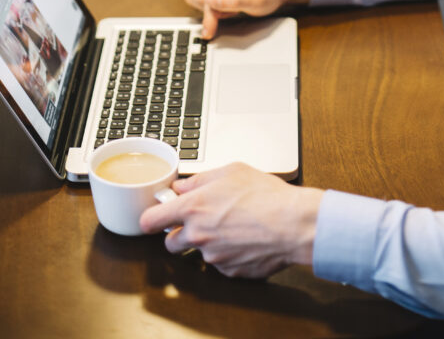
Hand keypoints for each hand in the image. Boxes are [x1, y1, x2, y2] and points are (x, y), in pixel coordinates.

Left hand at [139, 162, 322, 277]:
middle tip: (198, 222)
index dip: (150, 219)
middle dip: (179, 233)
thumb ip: (200, 179)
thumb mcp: (232, 171)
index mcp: (194, 208)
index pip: (151, 220)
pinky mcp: (229, 271)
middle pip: (170, 243)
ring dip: (208, 242)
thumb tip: (182, 186)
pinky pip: (221, 263)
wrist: (293, 224)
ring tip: (232, 227)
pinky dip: (228, 253)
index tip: (154, 217)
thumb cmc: (266, 194)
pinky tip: (245, 239)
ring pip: (199, 252)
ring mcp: (213, 257)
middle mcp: (198, 235)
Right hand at [181, 0, 309, 38]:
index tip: (211, 31)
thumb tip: (211, 1)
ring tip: (230, 3)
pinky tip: (223, 0)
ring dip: (209, 6)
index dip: (210, 15)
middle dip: (212, 9)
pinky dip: (206, 2)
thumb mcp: (258, 1)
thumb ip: (235, 1)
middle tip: (233, 9)